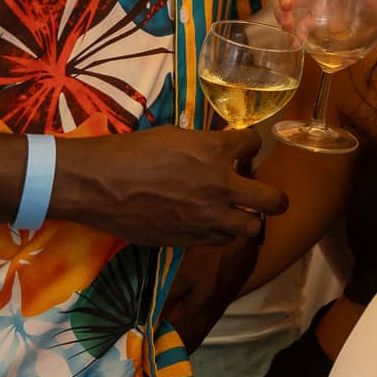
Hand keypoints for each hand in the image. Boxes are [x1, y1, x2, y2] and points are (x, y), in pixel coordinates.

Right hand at [53, 127, 287, 245]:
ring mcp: (208, 216)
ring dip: (248, 219)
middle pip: (274, 200)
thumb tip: (221, 144)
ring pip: (252, 228)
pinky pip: (222, 240)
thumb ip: (204, 143)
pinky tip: (212, 224)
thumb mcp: (174, 135)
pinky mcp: (190, 238)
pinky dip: (222, 232)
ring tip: (239, 213)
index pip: (254, 145)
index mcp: (216, 151)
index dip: (249, 144)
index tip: (243, 148)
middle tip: (268, 196)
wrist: (100, 185)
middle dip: (276, 197)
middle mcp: (220, 186)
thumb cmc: (131, 152)